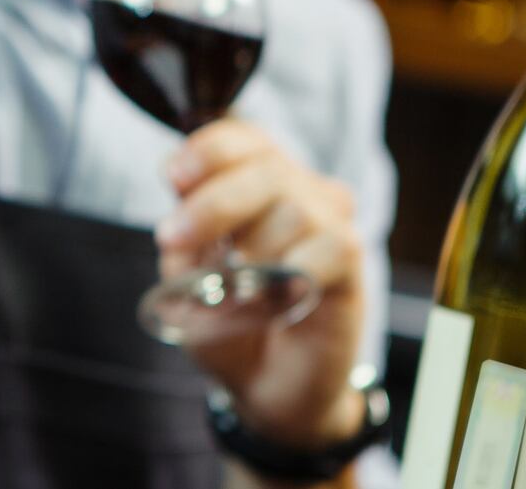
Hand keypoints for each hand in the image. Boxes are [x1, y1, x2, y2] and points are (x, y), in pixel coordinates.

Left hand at [155, 121, 365, 450]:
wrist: (261, 385)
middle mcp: (295, 190)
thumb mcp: (185, 279)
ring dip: (254, 253)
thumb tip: (177, 186)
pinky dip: (294, 271)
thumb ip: (183, 236)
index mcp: (251, 180)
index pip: (241, 139)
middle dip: (214, 203)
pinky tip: (276, 297)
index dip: (208, 150)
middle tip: (176, 239)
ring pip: (294, 207)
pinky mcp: (351, 261)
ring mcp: (328, 222)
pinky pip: (332, 243)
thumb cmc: (226, 321)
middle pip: (265, 168)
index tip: (174, 176)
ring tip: (238, 291)